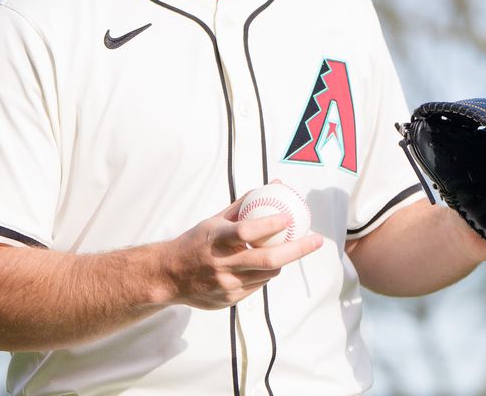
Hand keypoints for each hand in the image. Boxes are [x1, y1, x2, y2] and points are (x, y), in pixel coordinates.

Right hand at [160, 197, 323, 309]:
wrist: (168, 276)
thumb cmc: (197, 242)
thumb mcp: (216, 220)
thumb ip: (246, 205)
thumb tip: (275, 185)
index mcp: (216, 239)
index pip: (247, 231)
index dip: (271, 224)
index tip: (289, 216)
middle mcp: (221, 264)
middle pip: (267, 260)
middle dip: (298, 250)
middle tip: (317, 240)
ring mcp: (226, 285)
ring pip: (268, 274)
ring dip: (283, 261)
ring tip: (292, 249)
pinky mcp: (229, 300)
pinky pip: (258, 285)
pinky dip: (266, 273)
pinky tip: (265, 265)